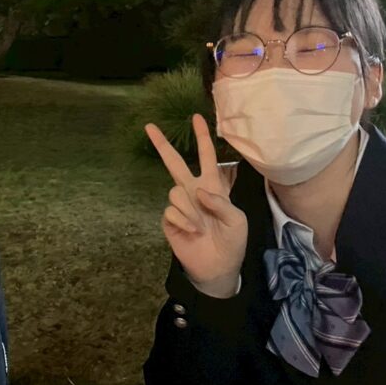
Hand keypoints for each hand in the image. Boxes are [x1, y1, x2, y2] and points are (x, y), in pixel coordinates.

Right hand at [145, 114, 247, 297]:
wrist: (218, 267)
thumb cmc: (232, 241)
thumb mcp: (236, 220)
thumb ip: (221, 203)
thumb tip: (198, 191)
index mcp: (213, 186)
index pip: (206, 157)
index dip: (202, 138)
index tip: (196, 117)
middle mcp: (193, 191)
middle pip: (174, 163)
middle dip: (162, 144)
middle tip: (149, 126)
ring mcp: (180, 206)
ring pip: (175, 191)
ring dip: (191, 210)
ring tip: (202, 227)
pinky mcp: (170, 220)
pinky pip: (171, 211)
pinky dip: (184, 221)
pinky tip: (192, 232)